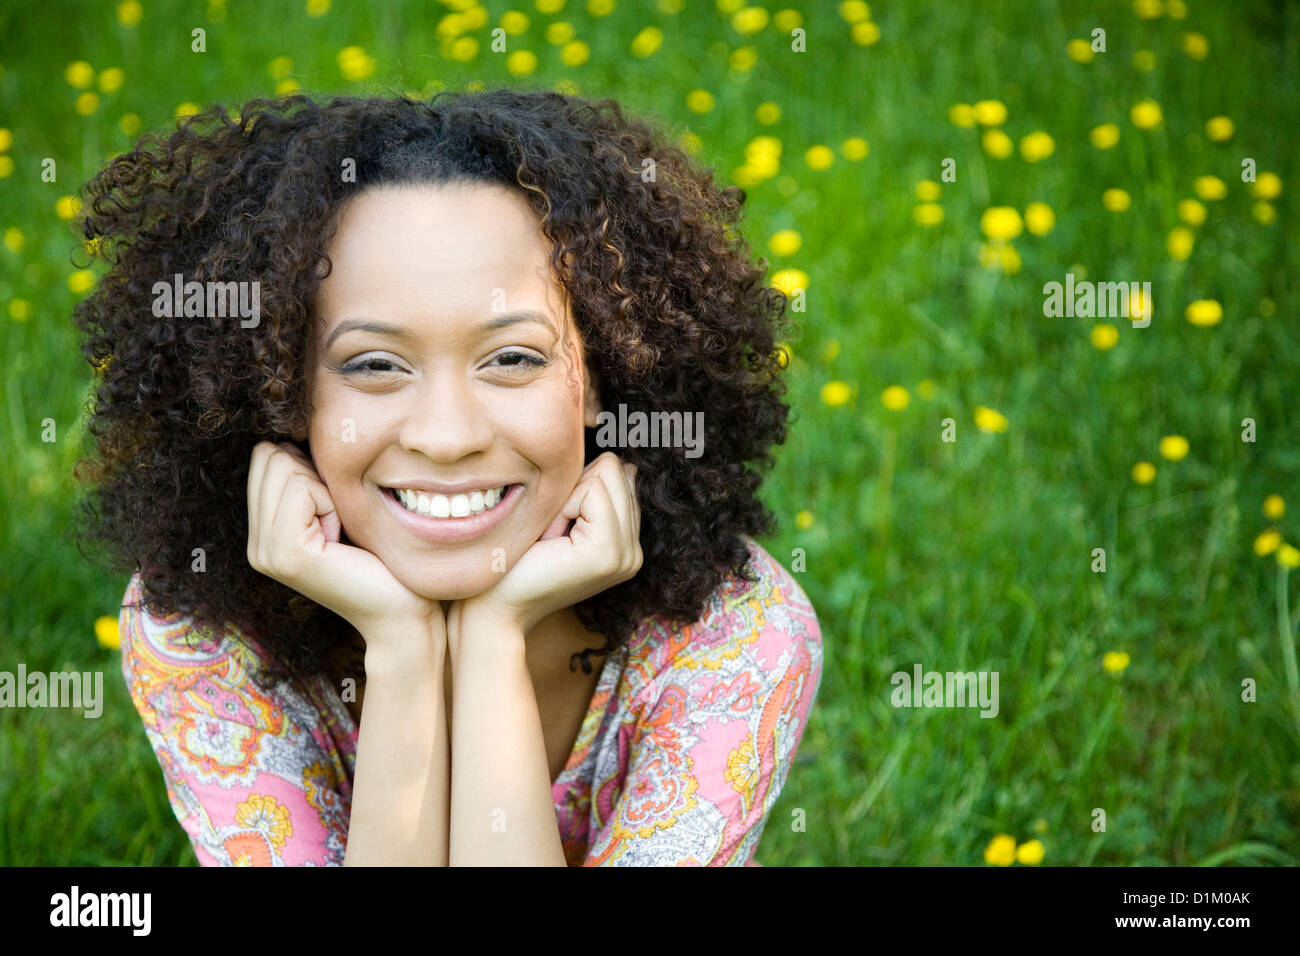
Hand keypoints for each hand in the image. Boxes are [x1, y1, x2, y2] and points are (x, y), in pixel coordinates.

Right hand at [246, 441, 444, 638]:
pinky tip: (342, 539)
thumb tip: (296, 426)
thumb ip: (310, 477)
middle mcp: (254, 544)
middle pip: (269, 454)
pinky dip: (332, 503)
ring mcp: (264, 552)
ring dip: (325, 490)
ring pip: (283, 465)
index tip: (335, 509)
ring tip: (340, 532)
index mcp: (263, 532)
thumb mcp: (340, 508)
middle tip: (338, 520)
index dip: (309, 466)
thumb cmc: (384, 558)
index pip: (265, 455)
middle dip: (313, 475)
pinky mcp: (285, 554)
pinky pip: (302, 488)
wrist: (403, 613)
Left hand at [452, 452, 643, 637]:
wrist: (496, 606)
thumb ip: (593, 490)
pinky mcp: (608, 552)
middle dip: (575, 489)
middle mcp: (634, 552)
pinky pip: (591, 490)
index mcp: (627, 544)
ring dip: (567, 498)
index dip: (579, 486)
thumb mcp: (563, 518)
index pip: (621, 474)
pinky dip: (561, 506)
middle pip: (616, 469)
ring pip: (606, 474)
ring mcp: (626, 555)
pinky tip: (549, 539)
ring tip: (551, 536)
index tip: (557, 526)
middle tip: (552, 531)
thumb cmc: (517, 559)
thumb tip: (619, 459)